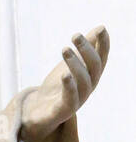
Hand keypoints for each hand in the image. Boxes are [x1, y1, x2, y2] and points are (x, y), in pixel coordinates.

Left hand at [20, 26, 109, 141]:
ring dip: (75, 64)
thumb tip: (100, 28)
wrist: (38, 114)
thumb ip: (85, 48)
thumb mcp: (71, 64)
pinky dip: (69, 86)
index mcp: (91, 76)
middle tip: (74, 35)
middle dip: (86, 50)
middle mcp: (88, 88)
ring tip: (65, 48)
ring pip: (83, 82)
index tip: (101, 28)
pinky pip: (70, 100)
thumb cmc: (57, 88)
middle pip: (94, 68)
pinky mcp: (62, 111)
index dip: (103, 44)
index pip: (102, 58)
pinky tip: (64, 74)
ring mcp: (77, 101)